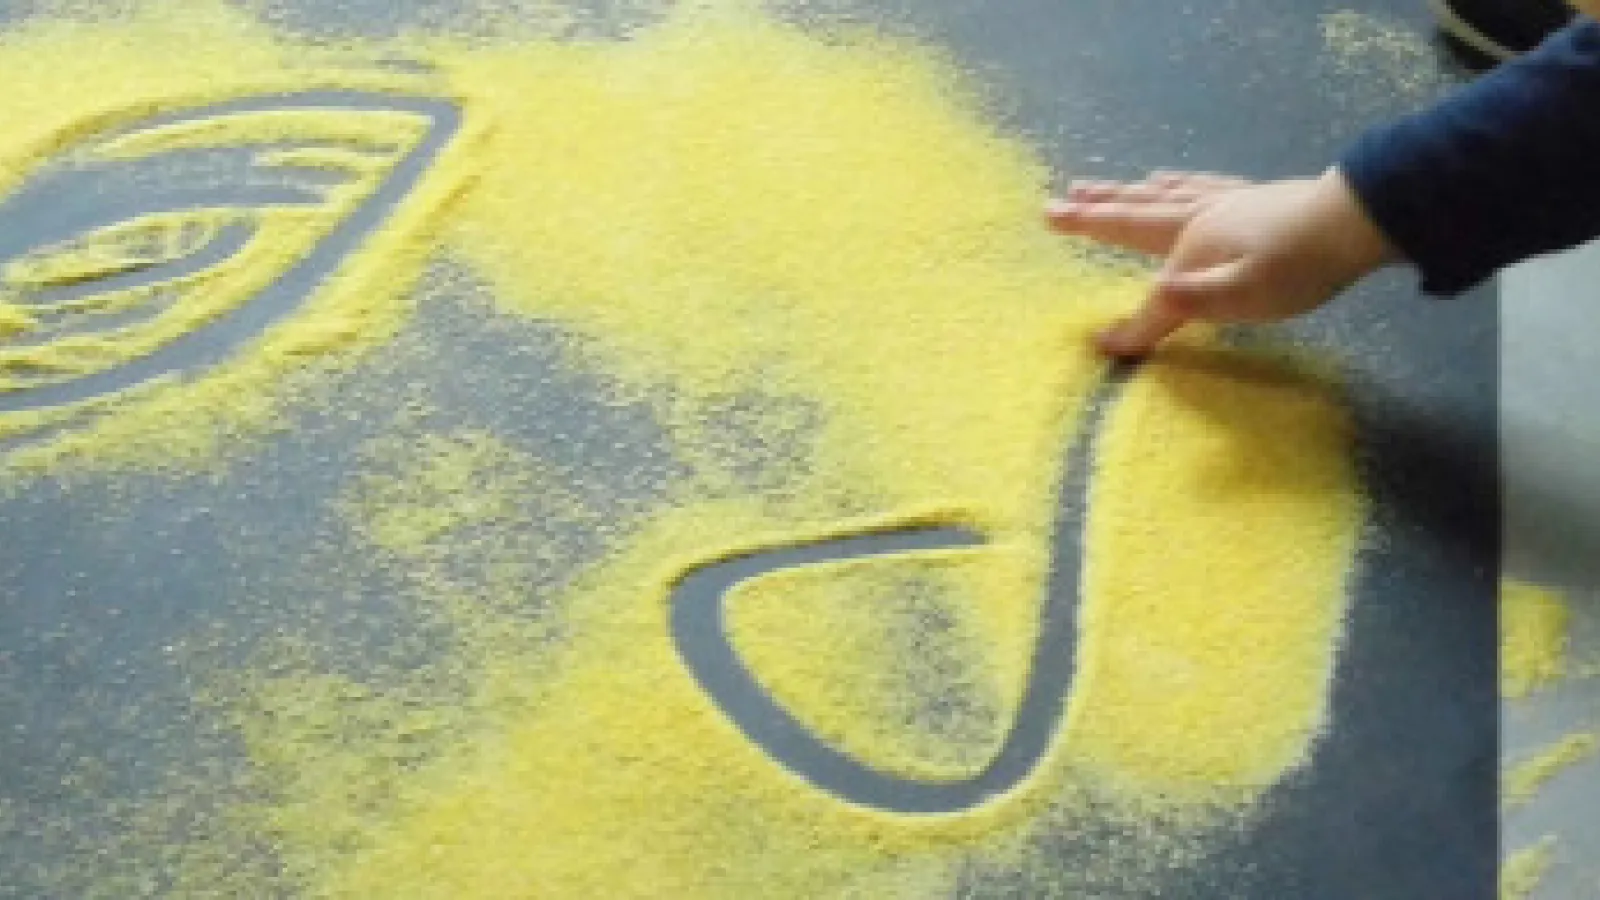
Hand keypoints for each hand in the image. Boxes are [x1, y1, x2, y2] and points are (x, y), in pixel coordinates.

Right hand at [1046, 168, 1395, 356]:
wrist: (1355, 219)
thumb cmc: (1299, 266)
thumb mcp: (1243, 298)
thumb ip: (1187, 305)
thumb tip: (1131, 319)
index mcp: (1192, 246)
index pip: (1154, 299)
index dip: (1132, 327)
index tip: (1103, 346)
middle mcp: (1197, 218)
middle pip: (1133, 218)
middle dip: (1091, 217)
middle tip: (1052, 207)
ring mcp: (1222, 201)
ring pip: (1158, 196)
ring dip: (1120, 193)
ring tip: (1092, 187)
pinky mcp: (1248, 195)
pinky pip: (1193, 185)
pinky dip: (1170, 183)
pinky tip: (1165, 177)